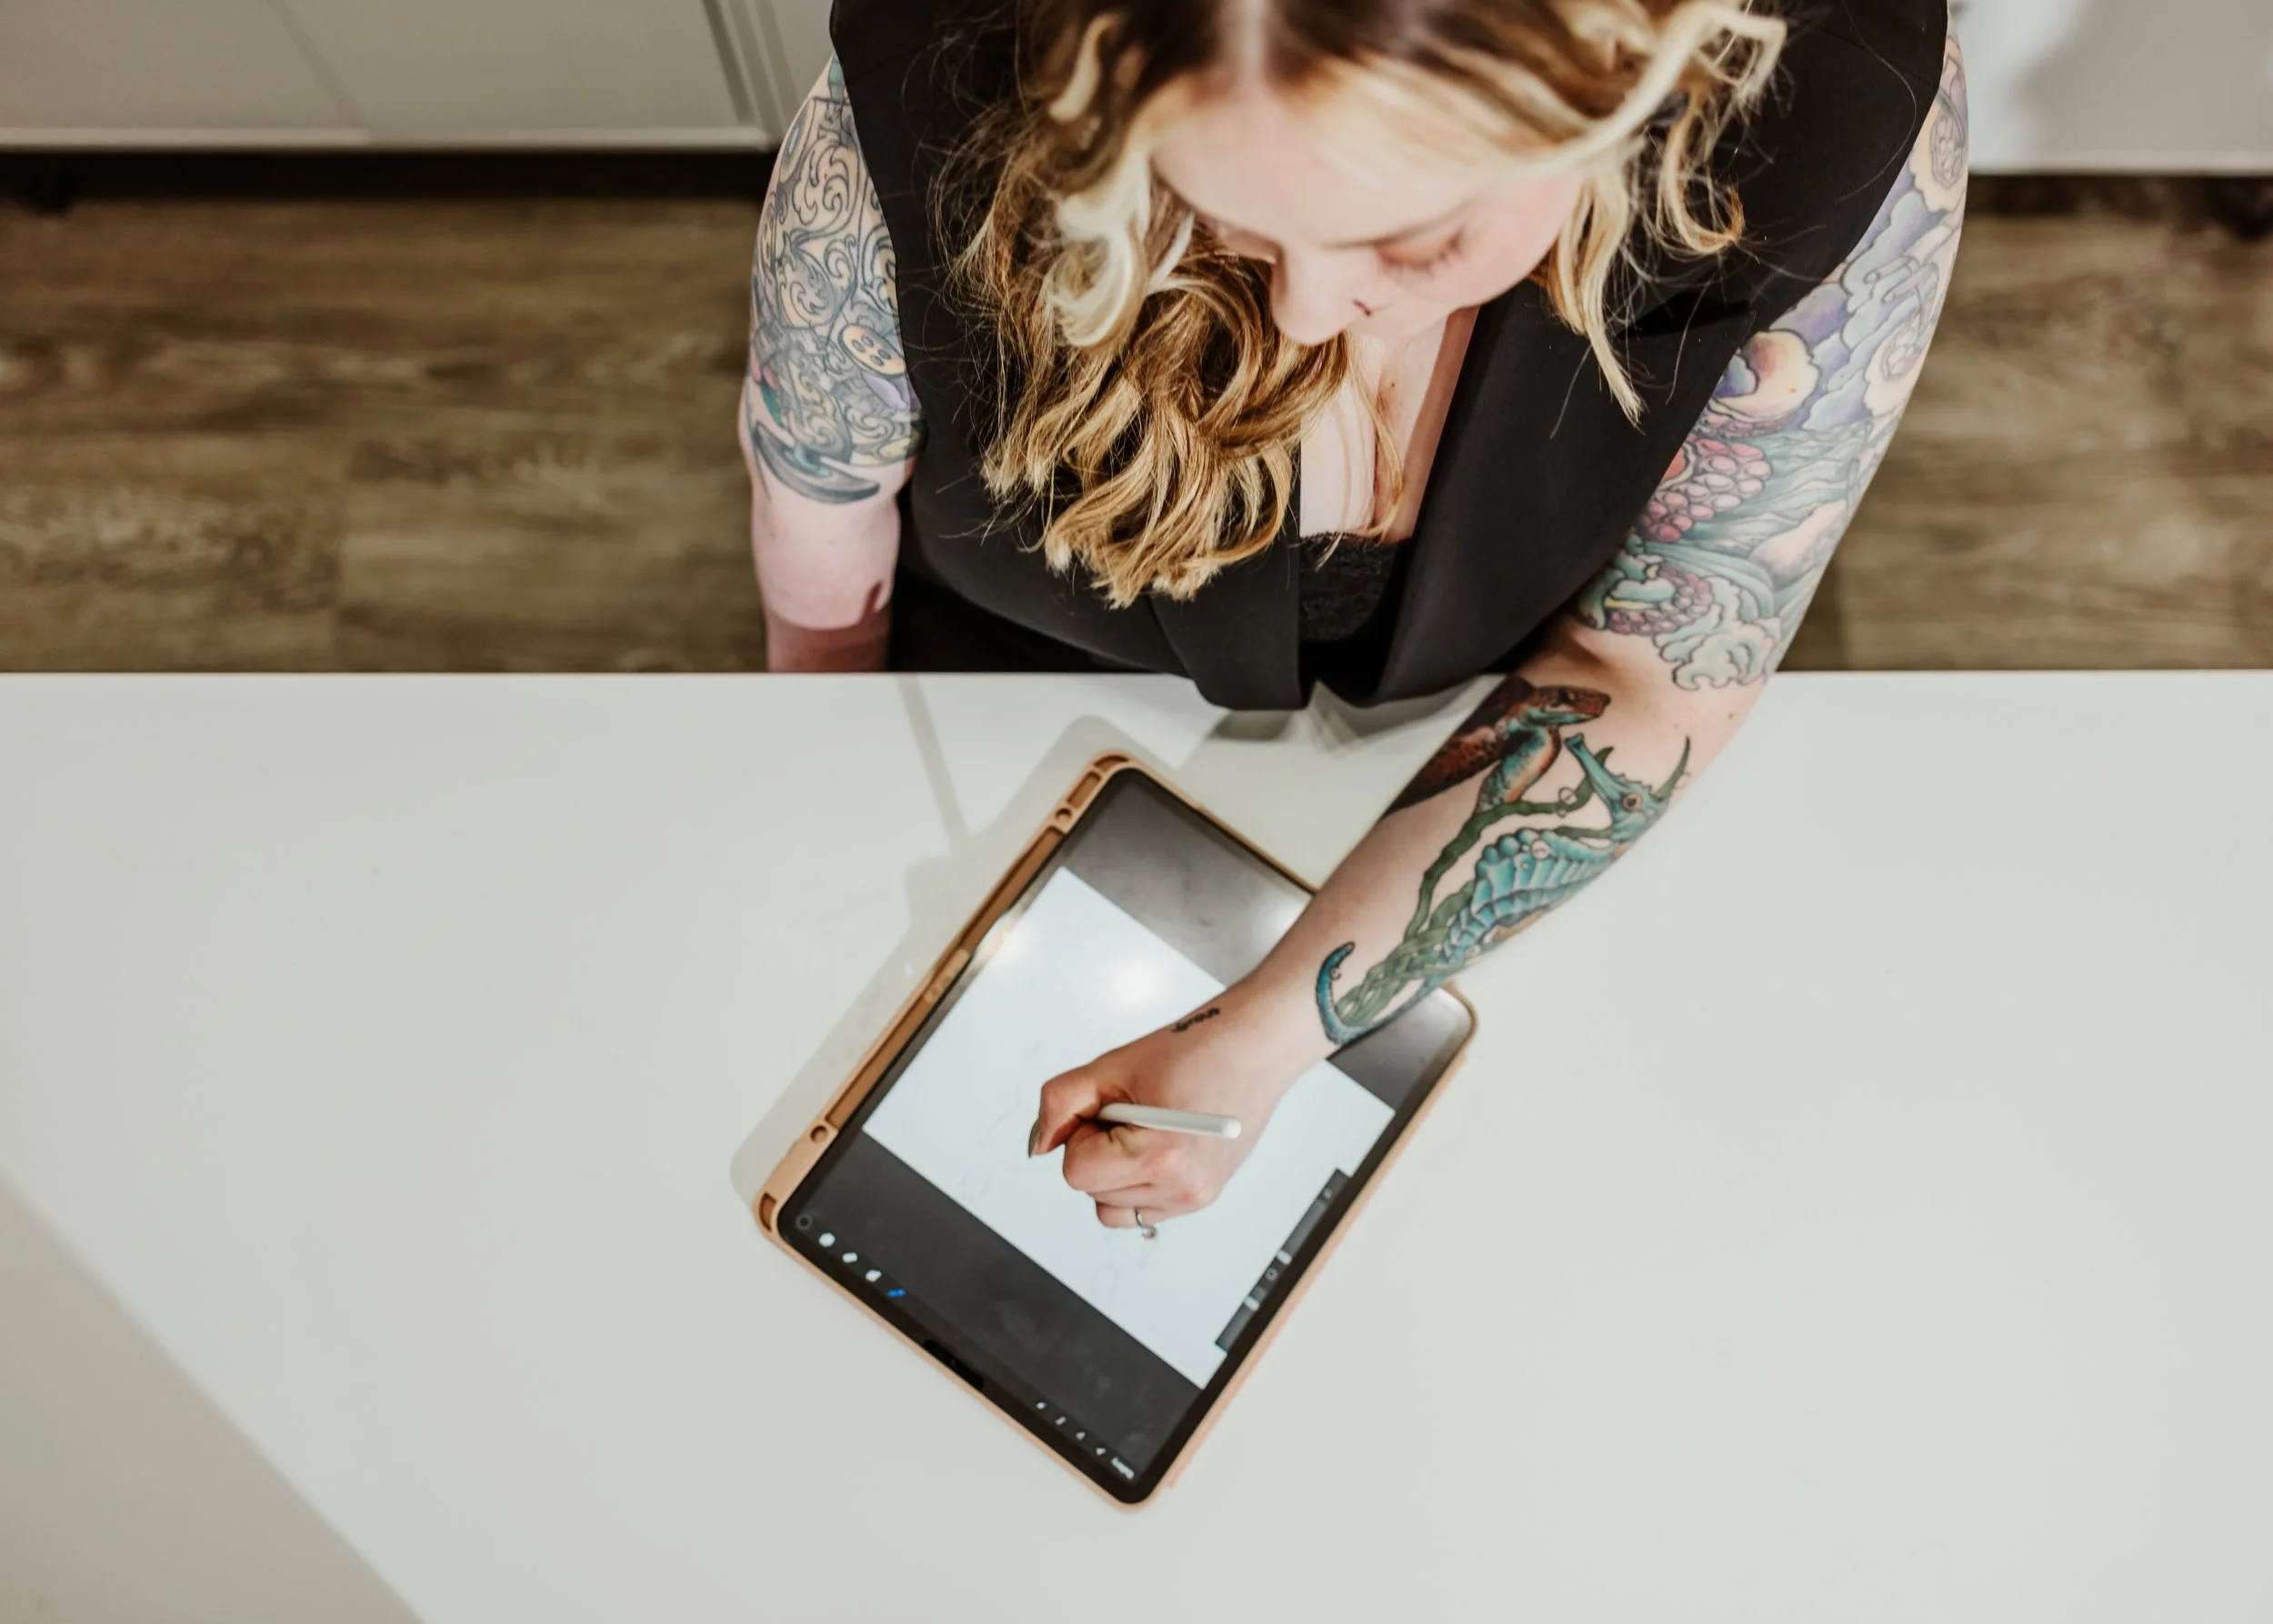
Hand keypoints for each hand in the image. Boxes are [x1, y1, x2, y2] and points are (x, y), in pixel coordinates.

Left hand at [1029, 979, 1318, 1229]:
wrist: (1254, 1048)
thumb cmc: (1195, 1049)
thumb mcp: (1113, 1066)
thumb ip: (1061, 1102)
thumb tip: (1039, 1144)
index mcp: (1162, 1155)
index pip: (1077, 1172)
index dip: (1081, 1134)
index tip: (1108, 1108)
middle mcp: (1183, 1188)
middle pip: (1091, 1191)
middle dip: (1097, 1150)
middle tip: (1131, 1110)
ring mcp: (1195, 1198)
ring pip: (1110, 1207)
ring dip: (1113, 1170)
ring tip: (1146, 1127)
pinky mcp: (1201, 1199)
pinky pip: (1139, 1209)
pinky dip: (1134, 1181)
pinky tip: (1156, 1144)